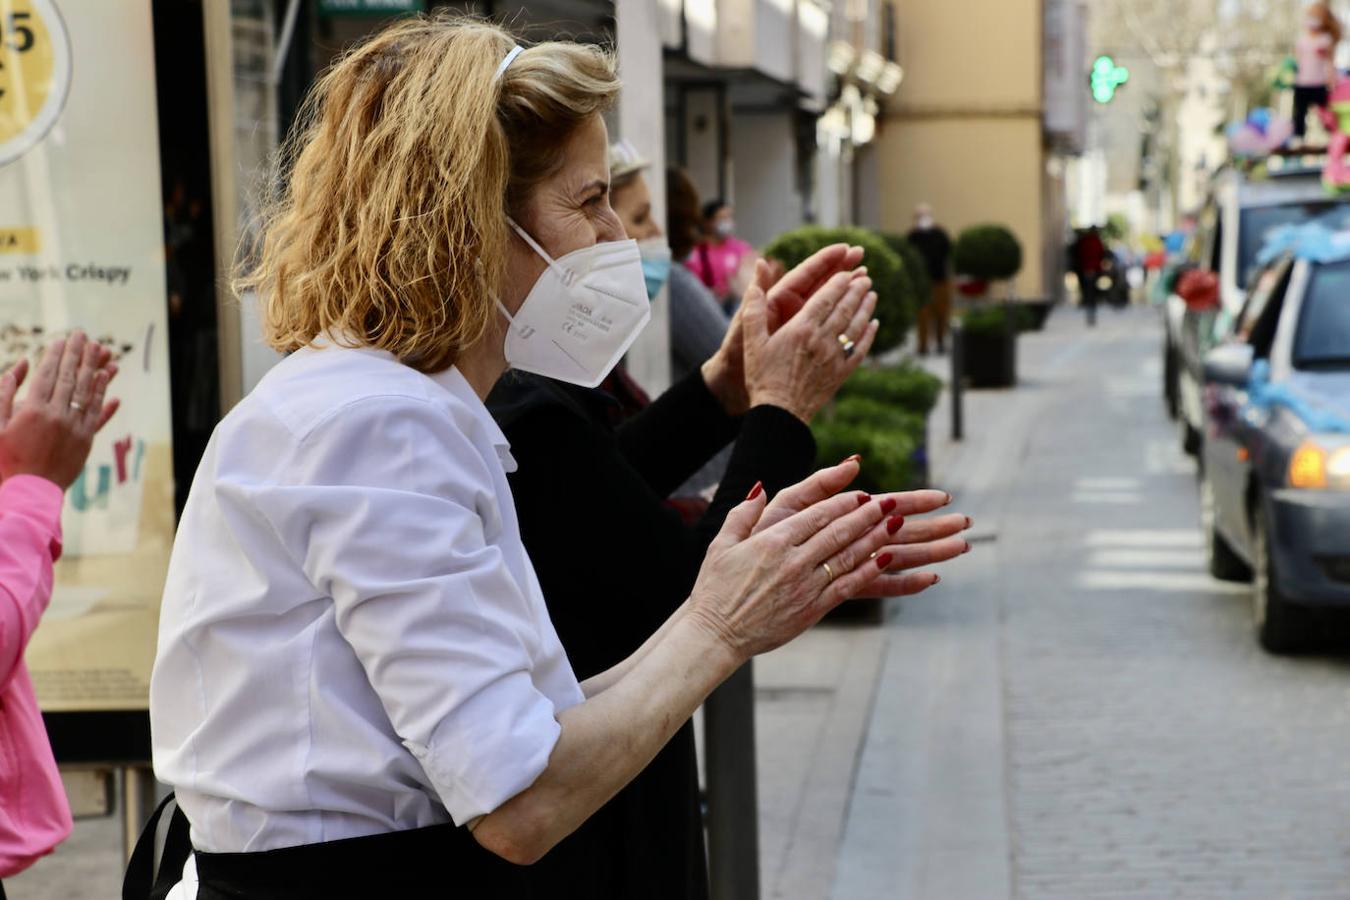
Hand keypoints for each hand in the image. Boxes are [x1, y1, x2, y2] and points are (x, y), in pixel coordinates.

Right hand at [0, 332, 120, 489]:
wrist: (28, 493)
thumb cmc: (5, 460)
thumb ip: (4, 394)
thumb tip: (21, 365)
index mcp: (33, 411)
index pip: (47, 376)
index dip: (55, 356)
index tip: (61, 340)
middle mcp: (57, 416)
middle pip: (69, 378)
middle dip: (76, 354)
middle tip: (82, 335)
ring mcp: (74, 427)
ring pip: (86, 391)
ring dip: (93, 368)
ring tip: (99, 349)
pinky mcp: (86, 440)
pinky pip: (97, 412)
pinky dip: (102, 393)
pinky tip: (106, 378)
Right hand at [686, 462, 899, 659]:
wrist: (717, 634)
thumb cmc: (716, 589)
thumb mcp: (721, 545)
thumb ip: (743, 514)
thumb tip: (759, 488)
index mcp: (771, 542)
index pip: (815, 515)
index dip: (842, 503)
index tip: (861, 494)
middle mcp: (792, 561)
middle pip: (838, 532)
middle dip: (866, 515)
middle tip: (889, 502)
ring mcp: (805, 586)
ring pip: (847, 556)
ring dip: (874, 538)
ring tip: (894, 524)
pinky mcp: (812, 608)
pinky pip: (847, 586)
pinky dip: (868, 571)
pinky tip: (885, 560)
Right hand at [736, 259, 878, 422]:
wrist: (780, 413)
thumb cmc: (763, 376)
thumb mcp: (752, 342)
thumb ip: (754, 311)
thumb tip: (753, 285)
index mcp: (801, 329)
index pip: (826, 298)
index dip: (838, 283)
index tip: (847, 272)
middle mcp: (822, 340)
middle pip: (845, 308)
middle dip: (856, 290)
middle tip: (866, 278)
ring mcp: (835, 357)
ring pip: (856, 326)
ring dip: (866, 308)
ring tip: (872, 294)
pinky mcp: (841, 373)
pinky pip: (860, 349)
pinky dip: (869, 335)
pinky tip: (873, 325)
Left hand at [750, 460, 970, 595]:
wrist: (740, 579)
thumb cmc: (760, 538)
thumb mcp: (787, 504)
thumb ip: (820, 484)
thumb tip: (855, 462)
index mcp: (839, 519)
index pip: (885, 506)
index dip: (914, 501)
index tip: (943, 497)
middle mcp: (847, 542)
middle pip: (898, 532)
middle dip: (933, 527)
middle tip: (966, 524)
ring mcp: (846, 565)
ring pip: (896, 558)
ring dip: (929, 553)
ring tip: (961, 547)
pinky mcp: (840, 588)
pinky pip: (877, 587)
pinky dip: (904, 584)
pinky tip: (931, 579)